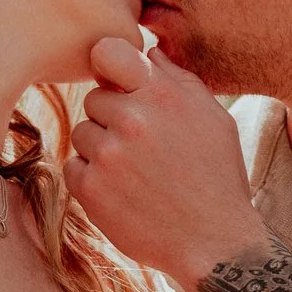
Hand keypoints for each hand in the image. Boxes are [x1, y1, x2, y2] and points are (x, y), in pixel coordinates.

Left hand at [64, 35, 261, 286]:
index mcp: (162, 95)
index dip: (109, 67)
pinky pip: (73, 167)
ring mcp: (108, 154)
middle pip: (95, 99)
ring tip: (136, 174)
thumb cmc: (218, 177)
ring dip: (101, 149)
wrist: (216, 242)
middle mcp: (132, 119)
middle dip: (113, 118)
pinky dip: (92, 180)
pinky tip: (124, 193)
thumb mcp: (214, 119)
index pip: (108, 52)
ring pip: (83, 133)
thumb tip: (149, 50)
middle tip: (143, 148)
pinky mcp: (90, 188)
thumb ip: (178, 80)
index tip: (117, 84)